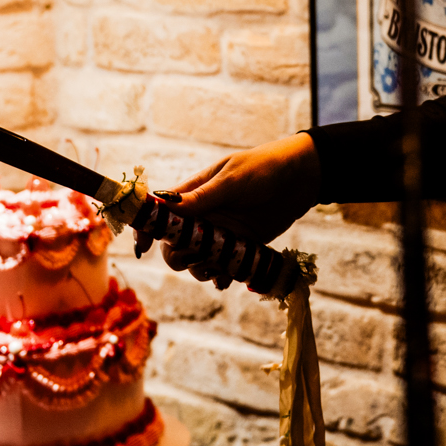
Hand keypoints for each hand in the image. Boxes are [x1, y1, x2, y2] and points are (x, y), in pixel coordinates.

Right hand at [159, 133, 320, 275]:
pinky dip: (222, 277)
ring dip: (202, 270)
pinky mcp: (240, 248)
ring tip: (219, 268)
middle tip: (198, 254)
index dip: (146, 231)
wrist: (301, 177)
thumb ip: (202, 197)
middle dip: (178, 256)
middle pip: (173, 246)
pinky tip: (230, 277)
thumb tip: (166, 207)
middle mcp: (202, 217)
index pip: (159, 214)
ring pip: (196, 262)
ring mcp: (220, 235)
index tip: (143, 247)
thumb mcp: (232, 180)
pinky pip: (222, 269)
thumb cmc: (263, 167)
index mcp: (193, 195)